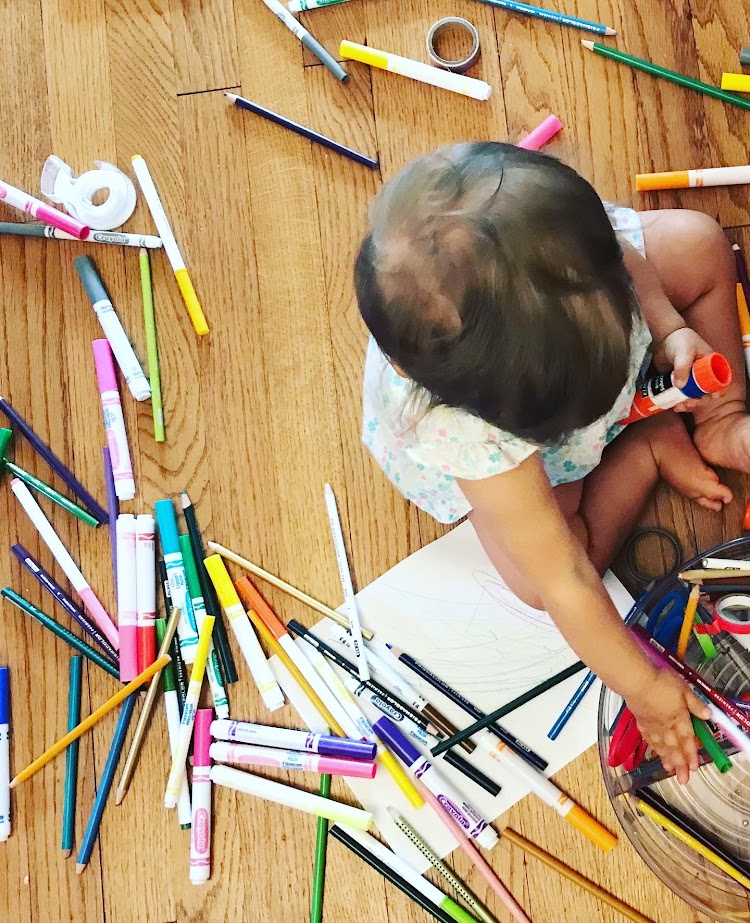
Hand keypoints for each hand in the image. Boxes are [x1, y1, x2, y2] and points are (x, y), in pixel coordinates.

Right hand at [626, 669, 710, 783]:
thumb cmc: (660, 683)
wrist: (636, 681)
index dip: (692, 754)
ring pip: (660, 745)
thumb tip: (708, 715)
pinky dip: (652, 747)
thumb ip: (695, 704)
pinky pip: (648, 738)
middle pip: (674, 747)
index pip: (687, 739)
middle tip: (682, 779)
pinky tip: (654, 750)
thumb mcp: (684, 689)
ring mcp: (652, 724)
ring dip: (666, 759)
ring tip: (669, 770)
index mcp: (679, 718)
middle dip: (679, 764)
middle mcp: (666, 726)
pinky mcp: (641, 720)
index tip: (694, 768)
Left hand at [652, 327, 715, 411]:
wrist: (664, 338)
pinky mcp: (678, 382)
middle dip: (696, 401)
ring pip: (691, 396)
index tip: (712, 397)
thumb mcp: (684, 351)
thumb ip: (682, 367)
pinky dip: (675, 400)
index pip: (719, 380)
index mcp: (711, 365)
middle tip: (687, 404)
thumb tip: (679, 386)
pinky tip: (670, 404)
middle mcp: (702, 374)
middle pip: (704, 393)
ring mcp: (690, 379)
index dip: (717, 390)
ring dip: (685, 403)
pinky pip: (679, 394)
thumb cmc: (681, 340)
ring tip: (677, 406)